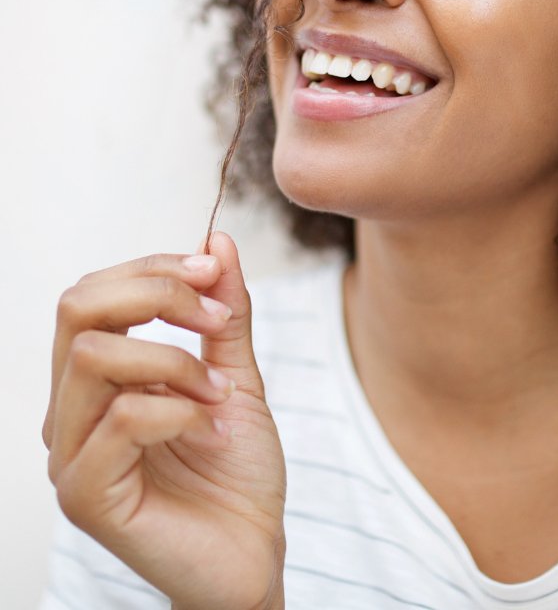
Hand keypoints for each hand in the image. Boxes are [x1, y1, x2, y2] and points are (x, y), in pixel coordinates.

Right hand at [43, 233, 285, 609]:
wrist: (254, 550)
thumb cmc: (237, 468)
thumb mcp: (238, 373)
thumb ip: (224, 312)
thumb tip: (215, 240)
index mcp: (95, 380)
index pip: (91, 293)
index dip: (153, 268)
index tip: (213, 271)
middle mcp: (69, 412)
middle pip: (77, 308)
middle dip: (158, 294)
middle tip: (216, 318)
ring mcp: (70, 455)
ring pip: (95, 357)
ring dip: (176, 361)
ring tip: (220, 392)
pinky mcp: (86, 496)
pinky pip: (123, 419)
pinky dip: (182, 409)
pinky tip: (212, 430)